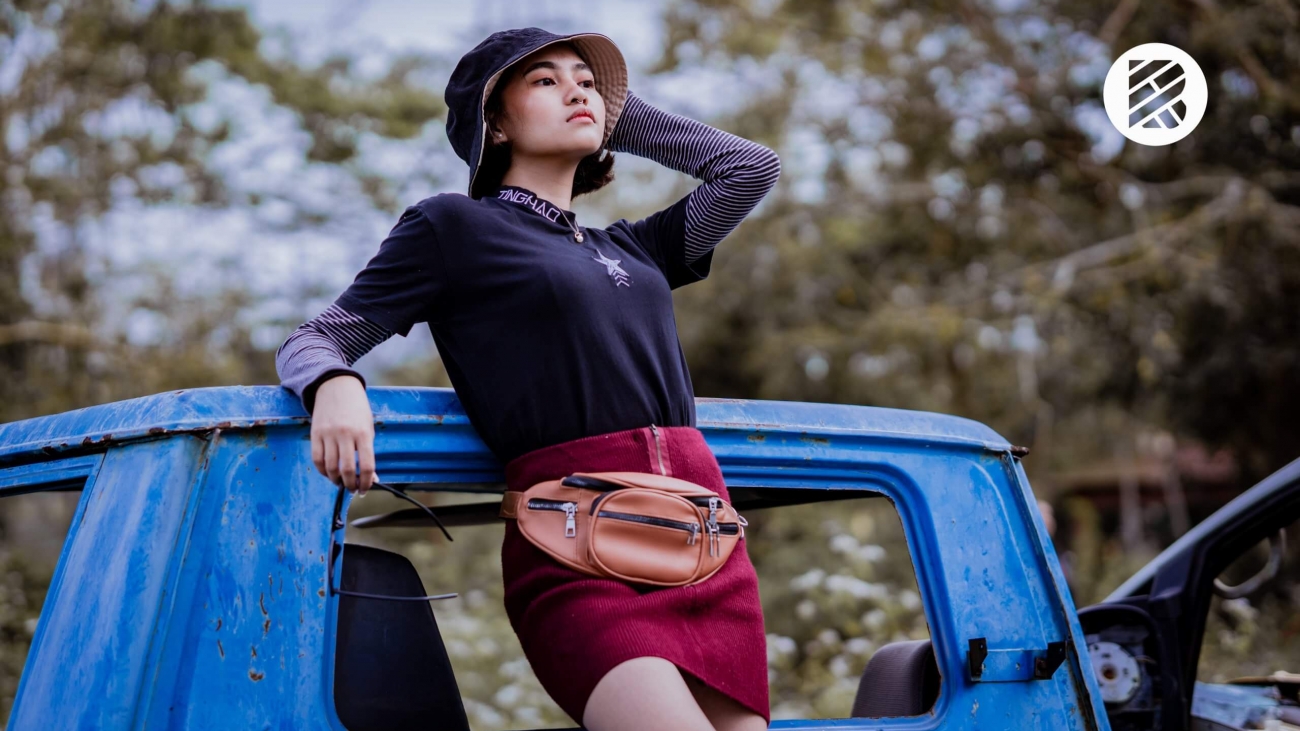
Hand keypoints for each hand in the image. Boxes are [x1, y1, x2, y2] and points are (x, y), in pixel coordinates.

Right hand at [310, 374, 378, 494]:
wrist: (336, 387)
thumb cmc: (356, 409)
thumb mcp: (368, 427)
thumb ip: (368, 451)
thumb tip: (371, 478)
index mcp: (363, 433)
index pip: (367, 465)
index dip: (367, 482)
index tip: (365, 489)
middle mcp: (345, 434)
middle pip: (347, 469)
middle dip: (350, 485)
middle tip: (352, 489)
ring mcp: (328, 434)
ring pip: (330, 467)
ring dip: (335, 480)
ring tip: (341, 483)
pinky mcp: (315, 434)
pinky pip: (317, 459)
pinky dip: (322, 471)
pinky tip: (328, 473)